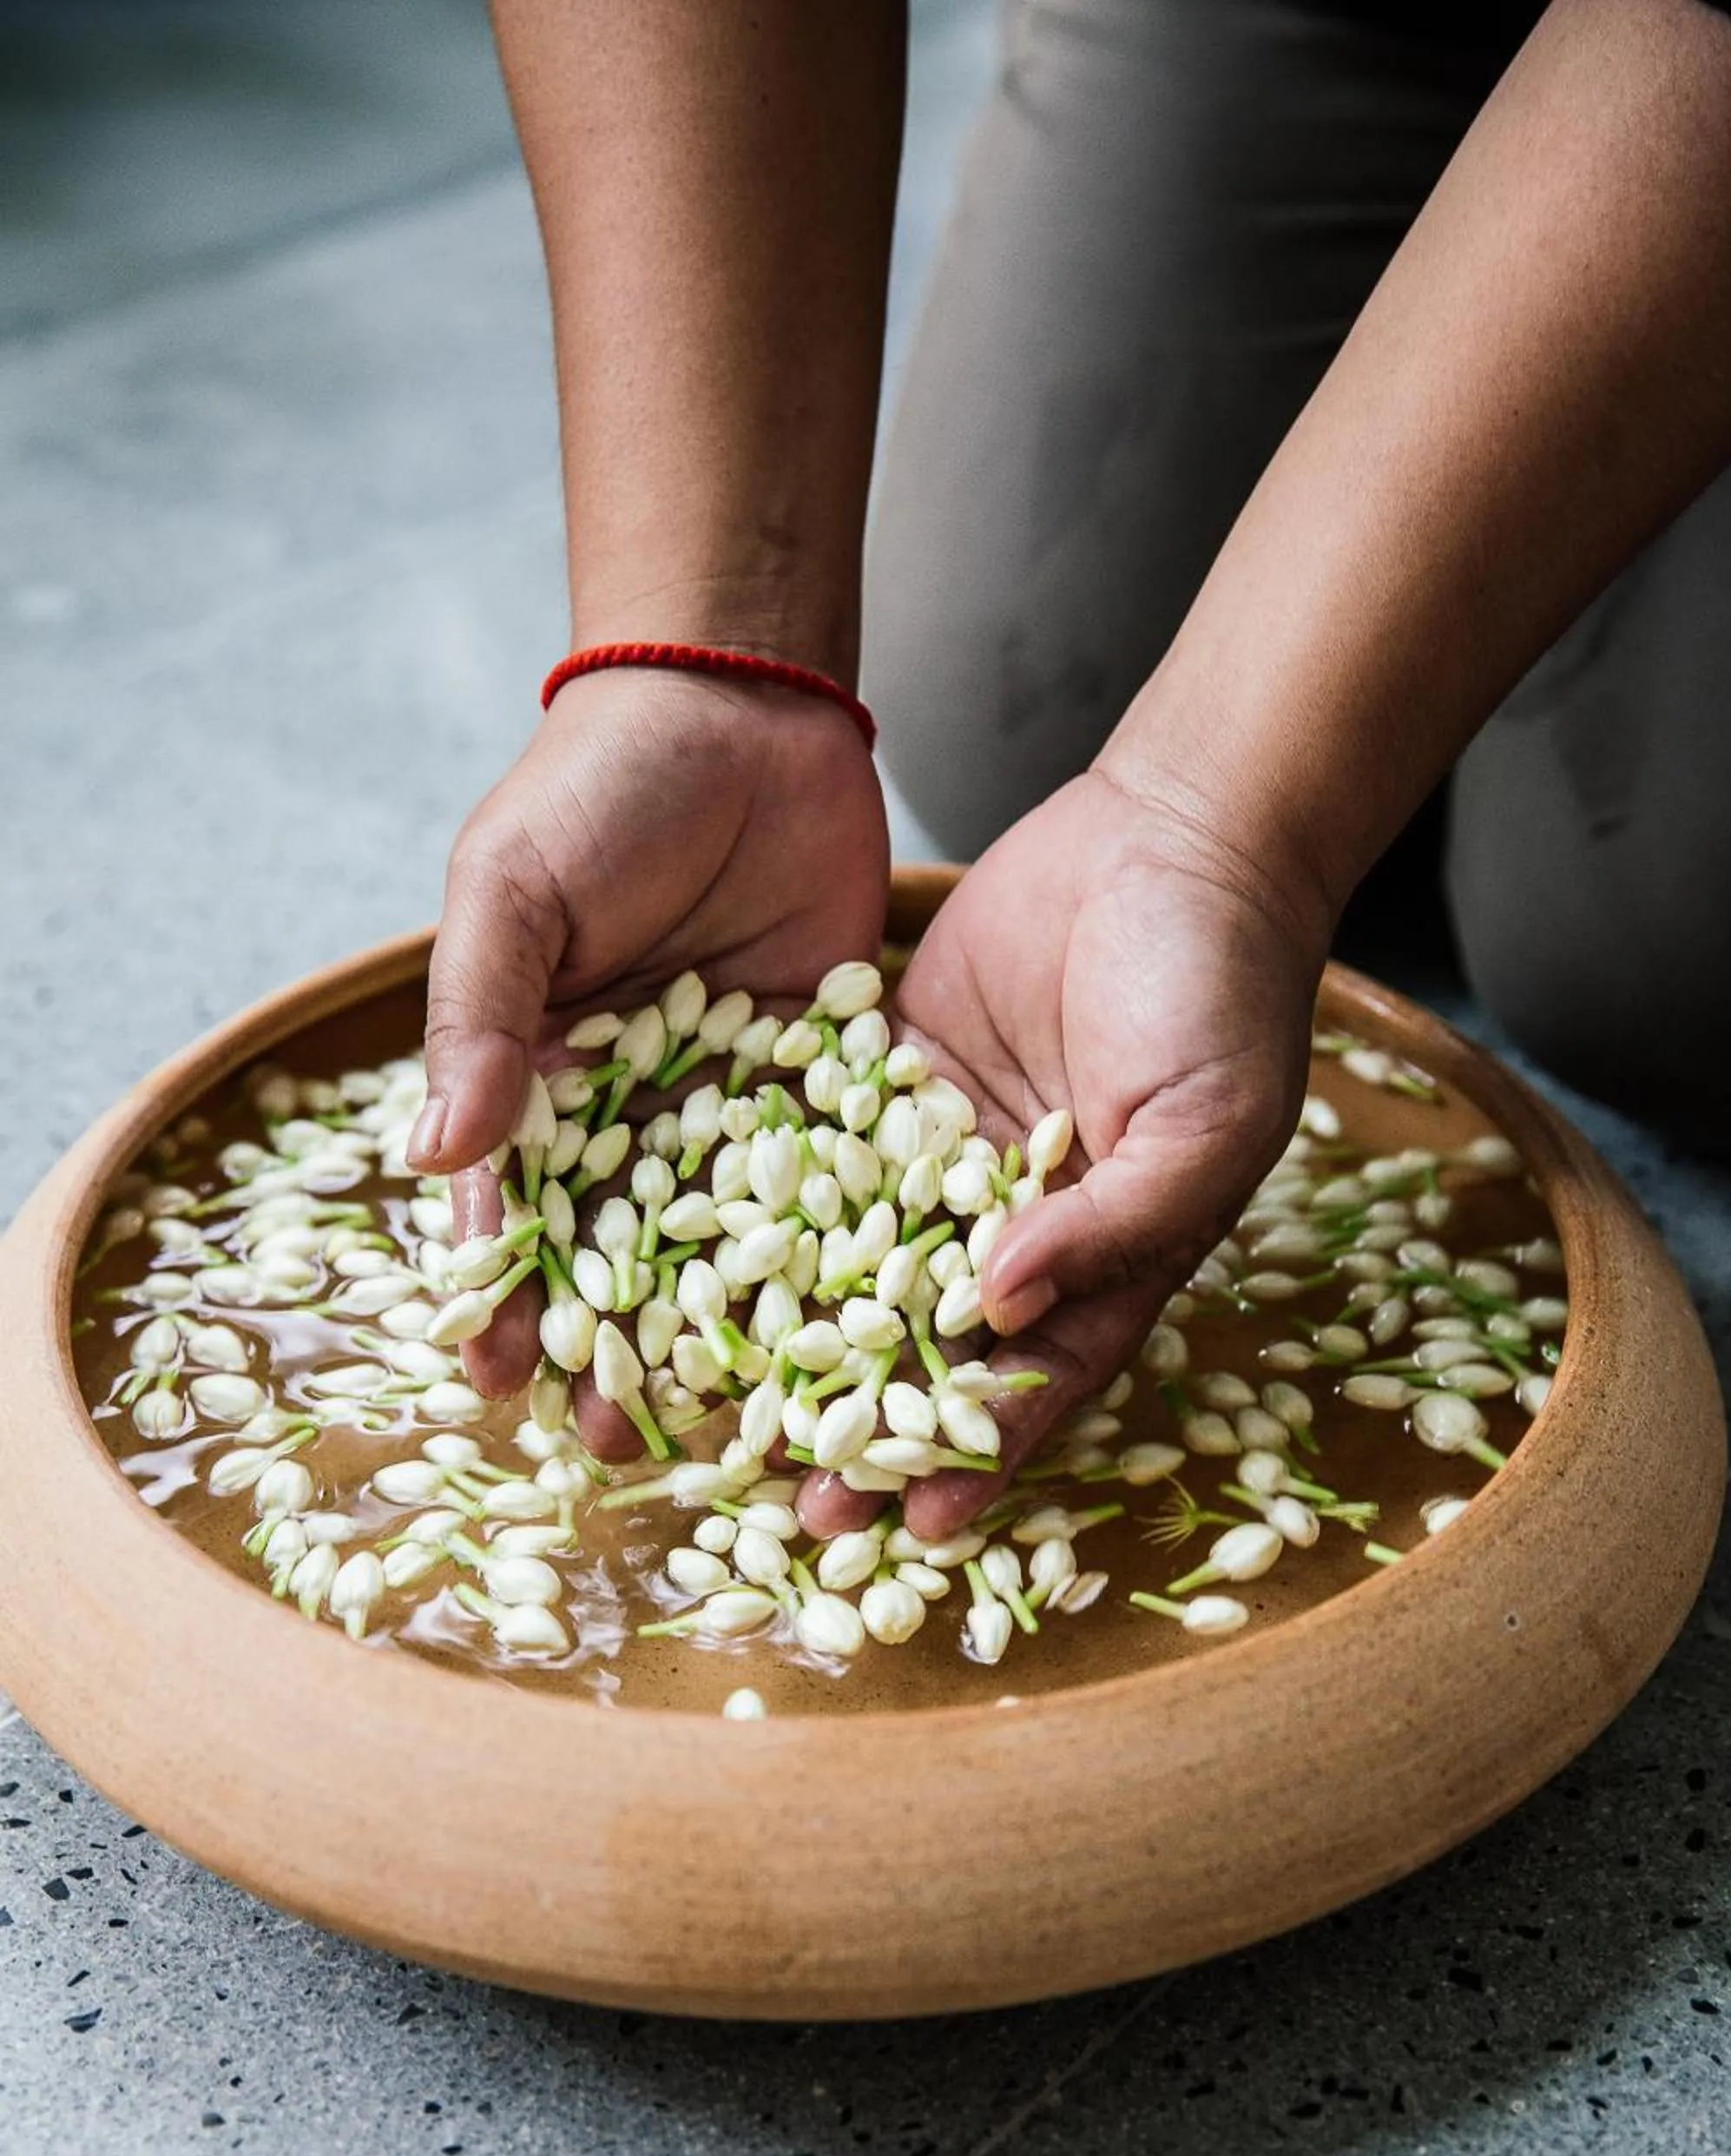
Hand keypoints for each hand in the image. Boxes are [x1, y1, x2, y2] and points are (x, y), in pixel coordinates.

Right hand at [408, 666, 888, 1449]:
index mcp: (539, 1073)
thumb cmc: (598, 788)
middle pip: (624, 1251)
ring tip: (732, 1419)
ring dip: (727, 1330)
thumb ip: (479, 1020)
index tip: (500, 1377)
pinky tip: (855, 1329)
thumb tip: (436, 1156)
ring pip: (730, 1240)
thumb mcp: (513, 894)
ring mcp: (734, 1100)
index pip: (517, 1206)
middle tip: (622, 1438)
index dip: (508, 1293)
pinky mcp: (828, 1078)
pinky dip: (841, 1251)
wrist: (744, 703)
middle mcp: (635, 1105)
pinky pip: (836, 1178)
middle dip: (619, 1344)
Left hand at [796, 763, 1332, 1542]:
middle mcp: (1012, 1224)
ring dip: (793, 1335)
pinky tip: (681, 1256)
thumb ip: (1110, 1224)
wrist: (1178, 834)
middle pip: (926, 1344)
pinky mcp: (883, 1076)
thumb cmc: (1224, 989)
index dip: (976, 1450)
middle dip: (863, 1423)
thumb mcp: (1199, 1125)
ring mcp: (939, 1154)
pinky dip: (752, 1200)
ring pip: (853, 1261)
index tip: (915, 1520)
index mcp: (1100, 1257)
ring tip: (720, 1408)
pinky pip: (810, 1147)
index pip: (1032, 1378)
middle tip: (794, 1502)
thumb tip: (1004, 1306)